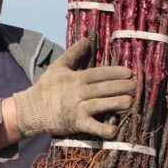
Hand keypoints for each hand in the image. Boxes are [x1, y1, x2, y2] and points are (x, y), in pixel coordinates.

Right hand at [13, 38, 134, 138]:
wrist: (31, 111)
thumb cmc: (45, 88)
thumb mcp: (58, 67)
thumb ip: (74, 53)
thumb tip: (87, 38)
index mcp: (75, 78)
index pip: (99, 74)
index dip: (115, 73)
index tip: (129, 72)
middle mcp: (78, 93)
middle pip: (104, 88)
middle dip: (122, 87)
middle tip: (136, 86)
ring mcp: (78, 109)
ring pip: (102, 105)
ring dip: (117, 103)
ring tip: (130, 101)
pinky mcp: (76, 124)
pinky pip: (93, 127)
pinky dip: (104, 129)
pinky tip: (115, 129)